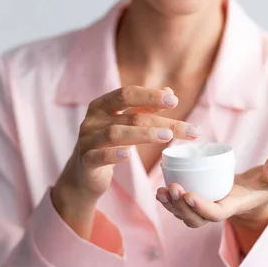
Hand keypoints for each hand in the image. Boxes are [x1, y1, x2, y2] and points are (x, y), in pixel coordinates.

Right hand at [53, 86, 199, 213]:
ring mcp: (87, 140)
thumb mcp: (125, 123)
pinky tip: (127, 155)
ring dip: (143, 135)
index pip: (127, 94)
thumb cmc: (108, 145)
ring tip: (166, 137)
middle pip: (130, 116)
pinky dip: (113, 155)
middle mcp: (93, 120)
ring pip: (115, 134)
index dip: (150, 95)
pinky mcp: (86, 162)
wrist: (83, 174)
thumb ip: (144, 108)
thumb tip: (169, 91)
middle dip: (160, 121)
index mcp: (102, 105)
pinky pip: (98, 156)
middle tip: (184, 128)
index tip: (174, 100)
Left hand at [156, 156, 267, 228]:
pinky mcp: (198, 204)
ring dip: (172, 206)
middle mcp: (216, 212)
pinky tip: (160, 190)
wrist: (254, 193)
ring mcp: (206, 210)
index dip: (201, 207)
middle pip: (195, 219)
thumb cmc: (264, 184)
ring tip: (162, 191)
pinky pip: (180, 209)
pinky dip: (169, 202)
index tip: (188, 194)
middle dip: (181, 207)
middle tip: (173, 187)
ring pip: (185, 216)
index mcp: (233, 207)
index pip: (215, 213)